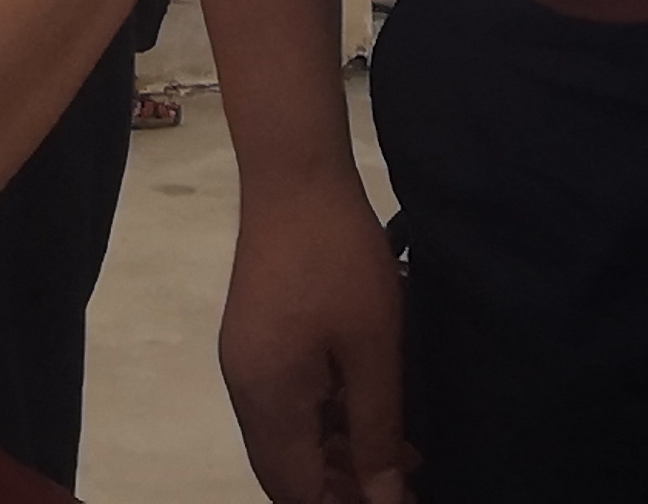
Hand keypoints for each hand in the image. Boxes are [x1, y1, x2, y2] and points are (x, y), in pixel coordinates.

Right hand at [218, 159, 408, 503]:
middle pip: (286, 472)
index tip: (394, 500)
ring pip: (288, 438)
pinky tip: (371, 408)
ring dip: (339, 453)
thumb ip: (376, 430)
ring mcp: (247, 364)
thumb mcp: (373, 349)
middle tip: (401, 484)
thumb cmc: (340, 259)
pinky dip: (327, 418)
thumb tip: (384, 498)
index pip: (297, 491)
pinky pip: (288, 403)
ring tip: (401, 452)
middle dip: (341, 488)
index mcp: (267, 400)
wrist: (295, 175)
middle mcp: (246, 392)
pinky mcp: (257, 340)